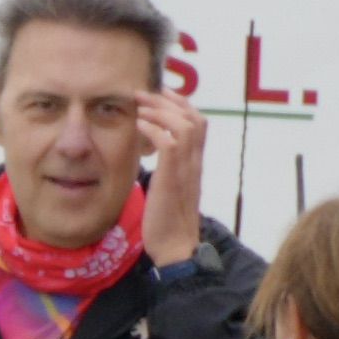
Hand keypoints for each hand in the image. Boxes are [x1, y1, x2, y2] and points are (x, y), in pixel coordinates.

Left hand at [135, 91, 209, 267]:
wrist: (175, 246)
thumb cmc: (168, 222)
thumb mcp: (170, 188)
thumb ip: (169, 169)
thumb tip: (154, 154)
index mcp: (195, 164)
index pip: (199, 123)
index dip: (181, 104)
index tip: (160, 95)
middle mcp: (195, 162)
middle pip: (194, 117)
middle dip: (170, 100)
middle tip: (146, 93)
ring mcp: (186, 170)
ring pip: (185, 125)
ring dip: (161, 110)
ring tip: (140, 105)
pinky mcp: (173, 178)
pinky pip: (169, 143)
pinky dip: (154, 129)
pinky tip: (140, 125)